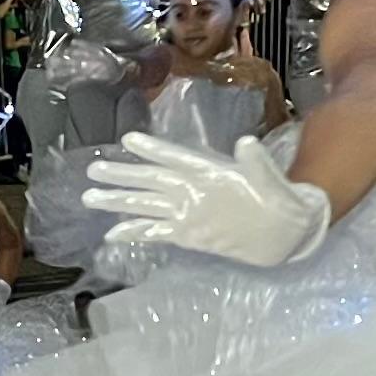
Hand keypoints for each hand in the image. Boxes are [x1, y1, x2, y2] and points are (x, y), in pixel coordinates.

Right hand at [84, 132, 329, 269]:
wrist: (284, 232)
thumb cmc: (280, 200)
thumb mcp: (271, 180)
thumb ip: (257, 163)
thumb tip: (247, 143)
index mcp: (208, 171)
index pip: (175, 157)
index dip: (153, 149)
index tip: (128, 140)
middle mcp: (191, 189)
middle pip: (150, 179)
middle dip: (122, 174)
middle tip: (93, 169)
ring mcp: (187, 212)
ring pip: (146, 204)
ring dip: (119, 201)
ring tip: (90, 197)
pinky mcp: (187, 234)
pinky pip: (155, 231)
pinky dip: (134, 232)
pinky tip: (112, 233)